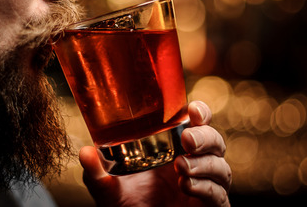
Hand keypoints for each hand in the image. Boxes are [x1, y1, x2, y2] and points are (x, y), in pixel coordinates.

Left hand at [79, 101, 230, 206]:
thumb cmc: (128, 206)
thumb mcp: (108, 188)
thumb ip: (97, 172)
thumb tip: (85, 152)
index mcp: (174, 148)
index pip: (197, 123)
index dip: (200, 113)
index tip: (191, 110)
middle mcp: (194, 163)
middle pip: (215, 141)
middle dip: (205, 136)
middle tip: (186, 140)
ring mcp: (205, 185)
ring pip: (221, 167)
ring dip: (204, 164)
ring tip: (181, 167)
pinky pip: (220, 195)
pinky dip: (206, 188)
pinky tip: (187, 185)